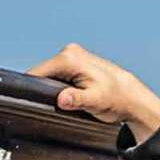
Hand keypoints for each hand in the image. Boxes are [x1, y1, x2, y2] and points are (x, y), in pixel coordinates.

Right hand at [27, 44, 159, 142]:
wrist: (129, 95)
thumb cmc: (115, 98)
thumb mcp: (95, 101)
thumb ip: (76, 99)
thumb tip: (61, 99)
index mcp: (69, 58)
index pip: (37, 73)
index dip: (31, 89)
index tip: (30, 103)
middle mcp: (68, 52)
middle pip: (41, 73)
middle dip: (42, 90)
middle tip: (53, 107)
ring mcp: (71, 56)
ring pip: (49, 75)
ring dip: (51, 89)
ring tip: (64, 102)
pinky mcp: (73, 62)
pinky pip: (57, 75)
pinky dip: (58, 86)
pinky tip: (68, 97)